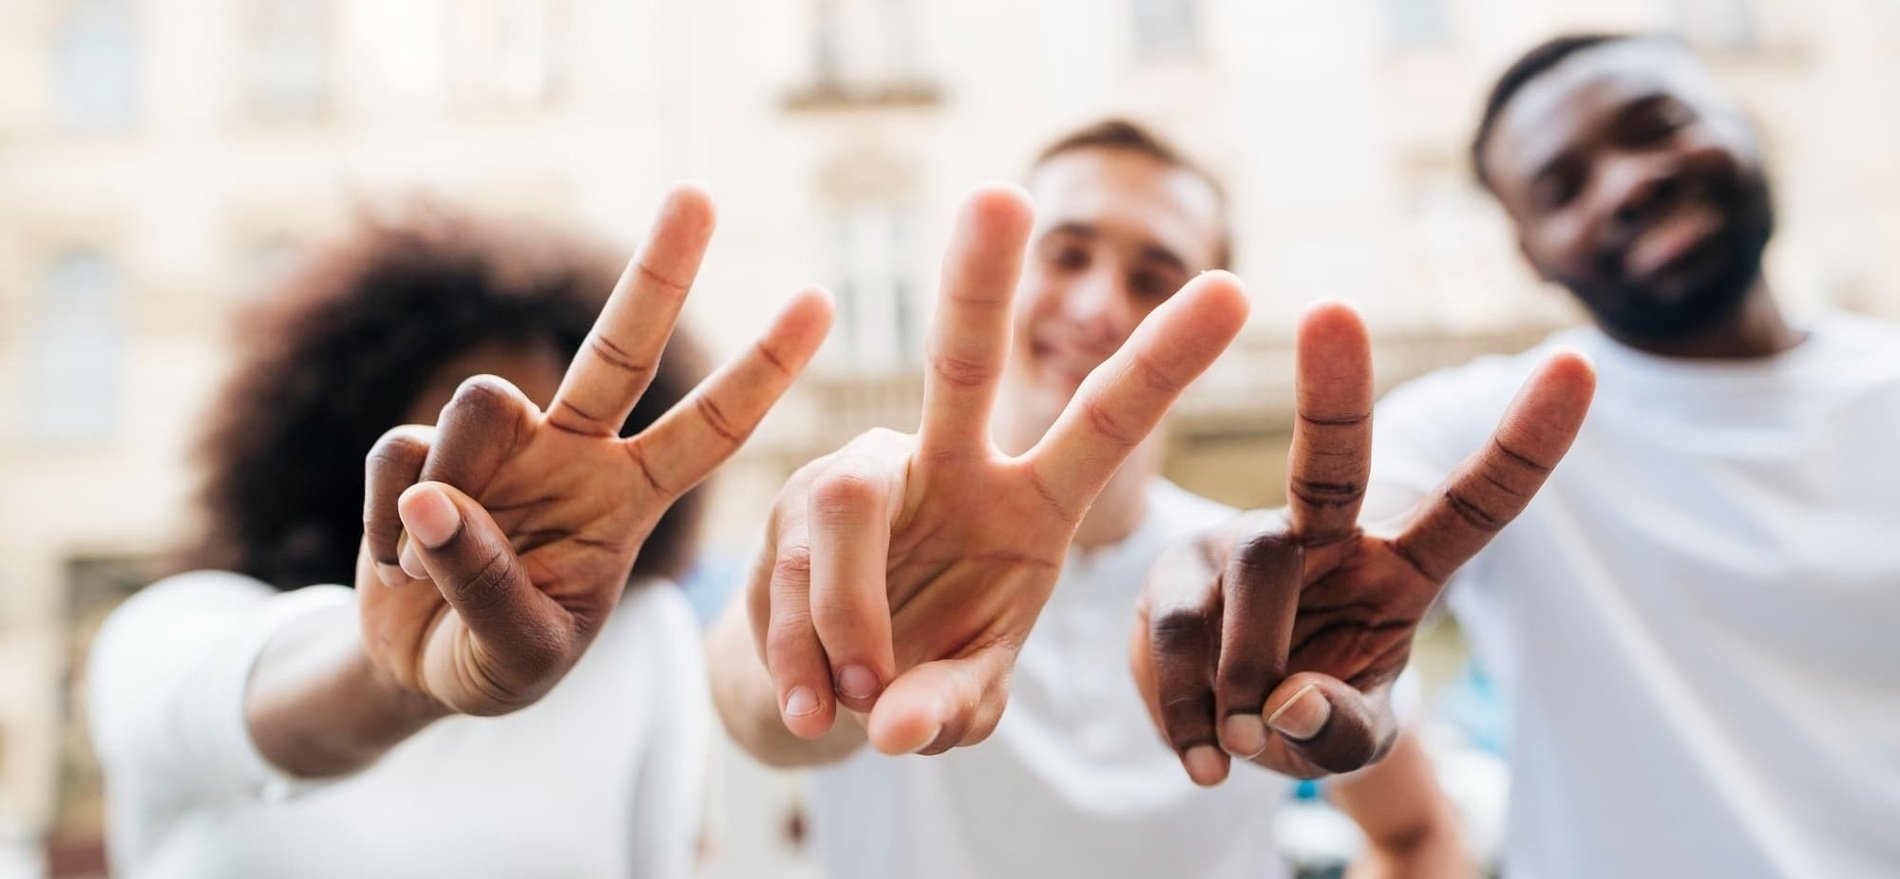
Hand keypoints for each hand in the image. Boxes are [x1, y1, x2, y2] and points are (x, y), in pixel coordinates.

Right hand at [357, 184, 832, 716]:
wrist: (415, 671)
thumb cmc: (497, 661)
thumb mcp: (518, 654)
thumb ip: (487, 587)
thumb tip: (433, 496)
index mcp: (629, 499)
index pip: (711, 429)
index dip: (762, 370)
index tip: (820, 302)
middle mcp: (573, 452)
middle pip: (624, 348)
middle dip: (661, 272)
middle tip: (700, 192)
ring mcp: (498, 446)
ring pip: (480, 402)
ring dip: (454, 484)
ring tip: (440, 564)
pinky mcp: (416, 451)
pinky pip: (399, 460)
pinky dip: (392, 527)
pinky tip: (404, 563)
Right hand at [746, 184, 1250, 754]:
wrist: (823, 692)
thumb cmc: (926, 675)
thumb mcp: (967, 698)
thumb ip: (949, 707)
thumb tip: (890, 724)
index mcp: (1033, 503)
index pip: (1106, 422)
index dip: (1165, 362)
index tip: (1236, 287)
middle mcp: (951, 466)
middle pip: (961, 365)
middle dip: (980, 282)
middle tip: (1001, 195)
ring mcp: (863, 480)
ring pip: (844, 504)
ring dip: (850, 619)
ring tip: (851, 705)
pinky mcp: (786, 514)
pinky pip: (790, 573)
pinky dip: (799, 657)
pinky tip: (810, 707)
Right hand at [1132, 302, 1593, 782]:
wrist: (1231, 732)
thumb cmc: (1319, 718)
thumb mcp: (1353, 747)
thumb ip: (1338, 733)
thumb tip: (1283, 703)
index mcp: (1403, 568)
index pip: (1478, 503)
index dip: (1528, 441)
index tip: (1579, 365)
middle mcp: (1324, 535)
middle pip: (1332, 462)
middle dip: (1336, 389)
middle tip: (1333, 311)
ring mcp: (1243, 543)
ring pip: (1254, 571)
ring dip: (1246, 674)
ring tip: (1239, 747)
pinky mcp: (1174, 571)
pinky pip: (1173, 628)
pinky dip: (1185, 705)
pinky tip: (1200, 752)